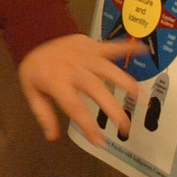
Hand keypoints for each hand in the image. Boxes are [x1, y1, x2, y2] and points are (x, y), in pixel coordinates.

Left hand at [17, 33, 140, 146]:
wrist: (36, 34)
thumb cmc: (36, 67)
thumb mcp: (32, 92)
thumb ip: (43, 114)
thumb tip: (52, 136)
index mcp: (57, 81)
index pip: (75, 107)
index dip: (88, 126)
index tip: (100, 142)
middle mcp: (74, 68)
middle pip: (96, 89)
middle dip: (113, 109)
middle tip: (125, 126)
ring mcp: (85, 55)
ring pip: (108, 68)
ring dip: (124, 82)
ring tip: (138, 96)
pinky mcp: (93, 45)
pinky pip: (112, 45)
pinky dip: (128, 47)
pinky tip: (145, 50)